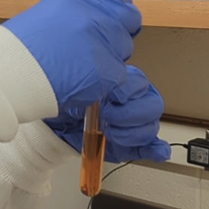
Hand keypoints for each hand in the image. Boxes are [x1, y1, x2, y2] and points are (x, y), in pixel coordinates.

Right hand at [2, 0, 141, 111]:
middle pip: (127, 24)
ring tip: (80, 68)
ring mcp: (100, 41)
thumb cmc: (17, 49)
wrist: (5, 74)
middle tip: (98, 51)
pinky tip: (80, 81)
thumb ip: (78, 13)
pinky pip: (117, 75)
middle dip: (117, 37)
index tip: (116, 24)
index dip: (119, 15)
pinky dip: (103, 82)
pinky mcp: (104, 69)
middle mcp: (92, 14)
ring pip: (123, 51)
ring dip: (108, 61)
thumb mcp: (48, 13)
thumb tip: (101, 19)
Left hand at [45, 66, 169, 162]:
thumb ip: (106, 67)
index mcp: (123, 82)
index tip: (113, 96)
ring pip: (150, 128)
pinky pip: (151, 147)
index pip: (142, 85)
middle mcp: (129, 102)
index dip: (128, 92)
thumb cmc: (65, 98)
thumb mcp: (84, 75)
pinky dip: (155, 150)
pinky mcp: (127, 144)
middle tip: (108, 116)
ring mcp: (130, 124)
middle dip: (129, 114)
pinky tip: (157, 152)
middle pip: (152, 107)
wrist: (51, 123)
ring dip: (132, 133)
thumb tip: (123, 57)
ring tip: (110, 133)